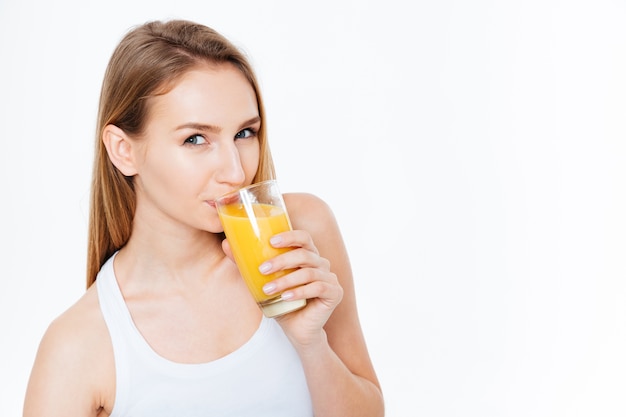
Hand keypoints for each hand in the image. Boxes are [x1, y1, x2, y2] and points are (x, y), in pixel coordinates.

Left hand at [259, 230, 342, 347]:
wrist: (297, 331)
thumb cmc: (281, 303)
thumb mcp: (263, 282)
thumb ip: (248, 264)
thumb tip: (226, 244)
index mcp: (307, 255)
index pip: (303, 237)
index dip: (290, 236)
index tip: (271, 241)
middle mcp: (321, 263)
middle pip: (304, 254)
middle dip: (282, 261)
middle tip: (262, 269)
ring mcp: (330, 278)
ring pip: (308, 273)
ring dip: (286, 280)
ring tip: (268, 289)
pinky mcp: (335, 293)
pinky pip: (317, 288)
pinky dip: (299, 292)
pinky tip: (285, 298)